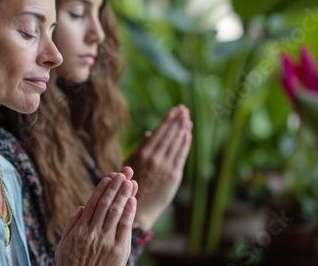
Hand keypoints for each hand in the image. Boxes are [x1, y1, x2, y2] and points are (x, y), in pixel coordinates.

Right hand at [55, 168, 136, 265]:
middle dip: (115, 186)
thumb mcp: (63, 246)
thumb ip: (71, 226)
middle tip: (123, 173)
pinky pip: (125, 226)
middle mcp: (93, 233)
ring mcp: (106, 241)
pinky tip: (132, 200)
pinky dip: (129, 212)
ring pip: (116, 212)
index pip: (93, 203)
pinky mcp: (118, 250)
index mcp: (80, 230)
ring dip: (123, 194)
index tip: (109, 177)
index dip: (102, 188)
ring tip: (130, 181)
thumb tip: (81, 207)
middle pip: (106, 204)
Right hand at [124, 105, 191, 229]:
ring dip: (183, 128)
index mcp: (142, 153)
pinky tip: (188, 134)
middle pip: (169, 134)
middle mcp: (155, 158)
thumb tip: (148, 133)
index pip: (158, 132)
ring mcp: (165, 166)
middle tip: (184, 109)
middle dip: (177, 120)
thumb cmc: (131, 185)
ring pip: (176, 142)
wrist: (139, 207)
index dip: (167, 120)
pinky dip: (185, 143)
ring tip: (187, 118)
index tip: (174, 110)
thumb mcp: (129, 163)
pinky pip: (181, 154)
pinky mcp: (174, 175)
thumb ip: (140, 148)